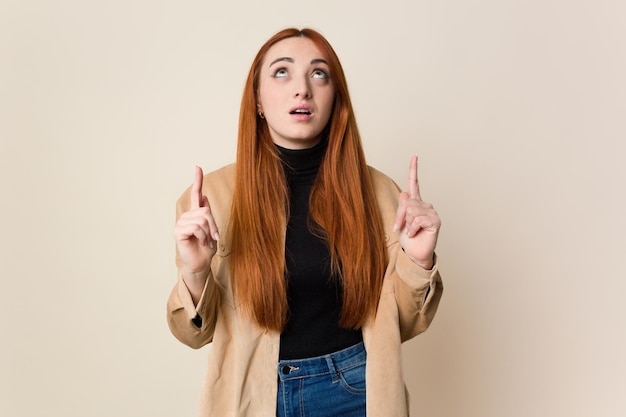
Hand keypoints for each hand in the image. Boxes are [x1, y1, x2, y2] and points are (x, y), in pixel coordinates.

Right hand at [174, 166, 219, 276]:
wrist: (200, 263)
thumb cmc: (206, 248)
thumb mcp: (211, 230)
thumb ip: (207, 215)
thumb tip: (204, 196)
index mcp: (195, 214)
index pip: (195, 194)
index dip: (197, 180)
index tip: (197, 167)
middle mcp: (187, 216)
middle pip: (205, 211)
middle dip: (213, 225)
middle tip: (213, 237)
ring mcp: (181, 222)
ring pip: (202, 219)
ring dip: (208, 233)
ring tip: (204, 241)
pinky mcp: (178, 230)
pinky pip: (196, 227)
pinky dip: (202, 236)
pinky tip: (199, 242)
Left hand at [393, 155, 440, 269]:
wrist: (414, 254)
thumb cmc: (408, 238)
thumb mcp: (401, 221)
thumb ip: (402, 207)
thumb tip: (404, 192)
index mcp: (416, 203)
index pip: (415, 184)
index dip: (414, 170)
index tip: (415, 156)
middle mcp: (425, 205)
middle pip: (406, 201)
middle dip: (399, 216)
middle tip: (400, 228)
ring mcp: (431, 212)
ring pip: (411, 210)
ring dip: (406, 224)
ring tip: (410, 232)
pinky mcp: (435, 220)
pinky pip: (417, 219)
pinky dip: (412, 229)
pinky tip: (416, 233)